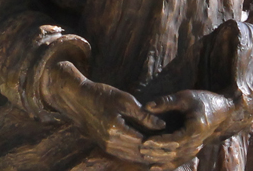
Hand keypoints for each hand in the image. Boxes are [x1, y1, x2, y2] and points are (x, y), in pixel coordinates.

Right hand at [42, 61, 165, 163]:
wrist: (79, 100)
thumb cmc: (102, 95)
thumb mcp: (125, 100)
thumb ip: (143, 115)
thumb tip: (162, 125)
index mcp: (116, 130)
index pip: (144, 143)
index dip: (159, 143)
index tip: (173, 140)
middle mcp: (111, 143)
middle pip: (139, 154)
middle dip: (156, 153)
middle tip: (172, 150)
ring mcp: (107, 147)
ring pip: (132, 158)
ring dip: (147, 156)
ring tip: (164, 152)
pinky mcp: (105, 147)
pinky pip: (125, 155)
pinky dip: (137, 154)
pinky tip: (148, 150)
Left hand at [140, 91, 233, 170]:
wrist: (221, 109)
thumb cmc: (202, 100)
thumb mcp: (184, 97)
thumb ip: (166, 101)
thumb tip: (146, 105)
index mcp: (194, 130)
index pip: (174, 140)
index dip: (159, 142)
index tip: (145, 141)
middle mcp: (196, 142)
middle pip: (174, 152)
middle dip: (156, 152)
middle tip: (141, 149)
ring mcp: (196, 148)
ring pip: (176, 159)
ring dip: (160, 160)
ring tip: (145, 157)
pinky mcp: (194, 149)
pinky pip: (180, 161)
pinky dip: (168, 165)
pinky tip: (154, 168)